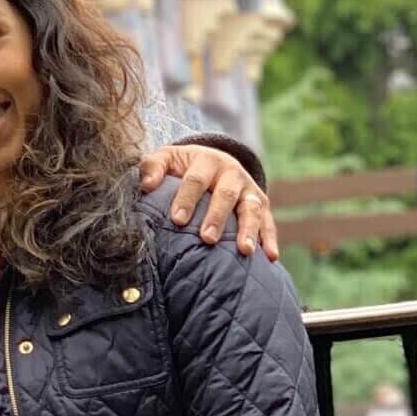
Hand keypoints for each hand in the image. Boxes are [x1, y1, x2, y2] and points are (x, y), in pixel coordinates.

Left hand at [140, 144, 278, 259]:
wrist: (212, 161)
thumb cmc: (183, 166)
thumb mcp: (167, 159)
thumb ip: (152, 167)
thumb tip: (146, 185)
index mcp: (206, 161)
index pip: (195, 180)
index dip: (187, 199)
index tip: (178, 220)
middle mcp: (232, 173)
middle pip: (226, 195)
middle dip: (217, 217)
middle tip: (207, 238)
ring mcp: (248, 189)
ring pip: (251, 209)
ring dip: (249, 229)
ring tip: (245, 250)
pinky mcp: (261, 203)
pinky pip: (268, 221)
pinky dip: (269, 238)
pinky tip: (270, 256)